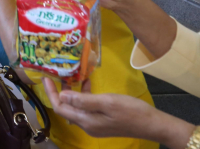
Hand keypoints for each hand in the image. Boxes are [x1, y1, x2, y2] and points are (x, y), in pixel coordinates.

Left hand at [42, 78, 171, 140]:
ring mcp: (95, 125)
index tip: (46, 78)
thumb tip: (62, 95)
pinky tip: (88, 83)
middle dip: (59, 92)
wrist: (153, 124)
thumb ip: (83, 100)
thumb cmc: (131, 111)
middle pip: (66, 108)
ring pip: (76, 107)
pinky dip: (84, 96)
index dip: (51, 93)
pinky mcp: (102, 122)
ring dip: (72, 92)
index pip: (60, 108)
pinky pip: (86, 108)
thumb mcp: (107, 102)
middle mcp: (87, 125)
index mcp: (86, 121)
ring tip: (70, 75)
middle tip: (56, 74)